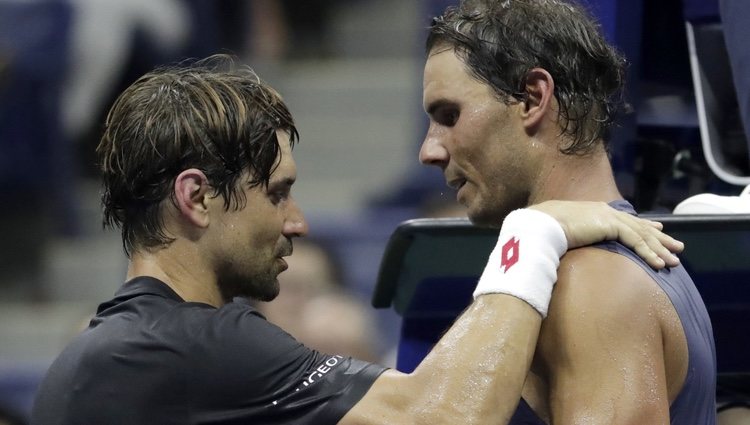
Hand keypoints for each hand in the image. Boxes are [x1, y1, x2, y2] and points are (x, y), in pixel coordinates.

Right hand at [529, 200, 682, 268]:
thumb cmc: (545, 230)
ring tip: (674, 261)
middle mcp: (605, 211)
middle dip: (660, 238)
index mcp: (595, 211)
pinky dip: (649, 253)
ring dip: (660, 249)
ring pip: (642, 235)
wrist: (540, 224)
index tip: (658, 229)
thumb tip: (571, 249)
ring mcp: (609, 216)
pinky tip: (659, 264)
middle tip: (677, 247)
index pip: (625, 219)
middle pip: (640, 226)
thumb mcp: (564, 233)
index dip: (644, 226)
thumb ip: (575, 238)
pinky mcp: (611, 225)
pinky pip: (636, 241)